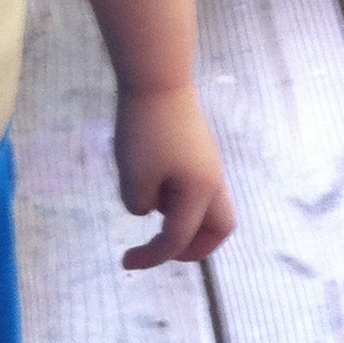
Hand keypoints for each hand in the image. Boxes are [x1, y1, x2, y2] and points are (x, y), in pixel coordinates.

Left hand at [114, 83, 235, 269]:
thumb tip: (150, 210)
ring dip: (185, 221)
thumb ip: (140, 204)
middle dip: (194, 248)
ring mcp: (208, 163)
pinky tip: (150, 181)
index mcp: (200, 192)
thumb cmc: (145, 129)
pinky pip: (196, 186)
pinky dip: (178, 198)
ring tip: (148, 205)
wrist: (157, 79)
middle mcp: (212, 181)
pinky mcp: (198, 149)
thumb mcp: (134, 177)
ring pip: (208, 207)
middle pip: (218, 228)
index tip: (125, 263)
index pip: (178, 239)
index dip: (152, 257)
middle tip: (163, 251)